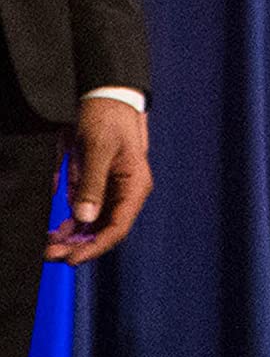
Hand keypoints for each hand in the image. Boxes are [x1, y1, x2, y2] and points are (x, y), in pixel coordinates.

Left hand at [46, 96, 149, 263]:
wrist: (106, 98)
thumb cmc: (108, 119)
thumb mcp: (98, 150)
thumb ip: (92, 185)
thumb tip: (84, 219)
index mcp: (135, 186)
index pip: (117, 227)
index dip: (95, 247)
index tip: (71, 259)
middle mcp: (125, 193)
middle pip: (103, 231)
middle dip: (78, 245)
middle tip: (50, 252)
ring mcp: (111, 192)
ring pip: (93, 226)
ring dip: (71, 238)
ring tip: (48, 244)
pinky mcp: (98, 188)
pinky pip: (85, 214)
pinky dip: (69, 225)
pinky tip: (54, 230)